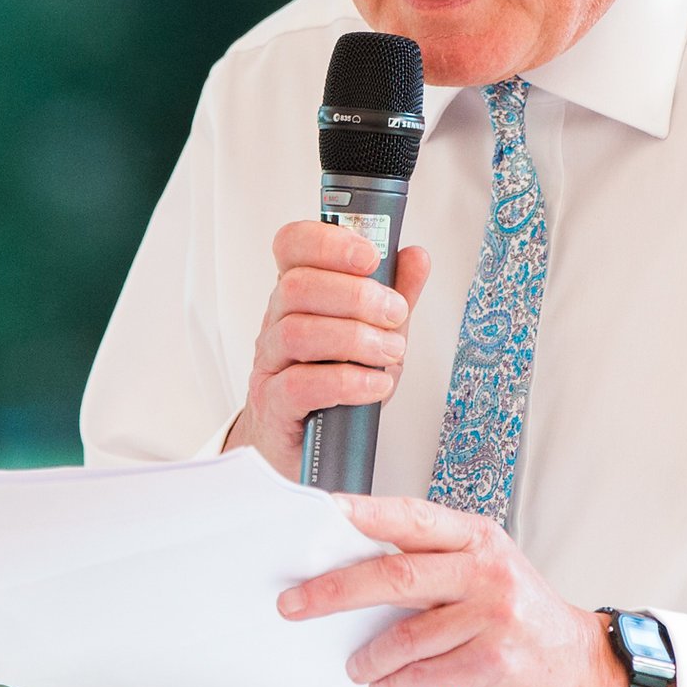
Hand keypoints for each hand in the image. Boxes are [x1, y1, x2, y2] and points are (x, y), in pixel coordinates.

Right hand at [230, 220, 433, 479]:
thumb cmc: (335, 382)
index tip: (370, 256)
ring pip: (297, 332)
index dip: (328, 242)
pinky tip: (375, 384)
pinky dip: (347, 381)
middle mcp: (277, 322)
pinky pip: (301, 385)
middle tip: (395, 315)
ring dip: (356, 339)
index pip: (292, 246)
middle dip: (357, 296)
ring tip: (391, 353)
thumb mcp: (374, 332)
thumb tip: (415, 256)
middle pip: (298, 286)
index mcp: (299, 294)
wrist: (305, 445)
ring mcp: (271, 364)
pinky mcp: (275, 405)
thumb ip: (394, 294)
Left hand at [279, 496, 637, 686]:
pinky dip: (393, 682)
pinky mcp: (491, 662)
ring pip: (404, 635)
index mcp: (478, 539)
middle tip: (295, 602)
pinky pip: (421, 674)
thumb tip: (353, 575)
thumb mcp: (486, 574)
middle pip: (395, 575)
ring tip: (354, 664)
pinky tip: (384, 685)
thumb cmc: (523, 619)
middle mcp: (486, 571)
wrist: (582, 667)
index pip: (410, 517)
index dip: (361, 513)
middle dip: (334, 590)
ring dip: (367, 655)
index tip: (318, 515)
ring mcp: (491, 617)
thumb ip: (432, 567)